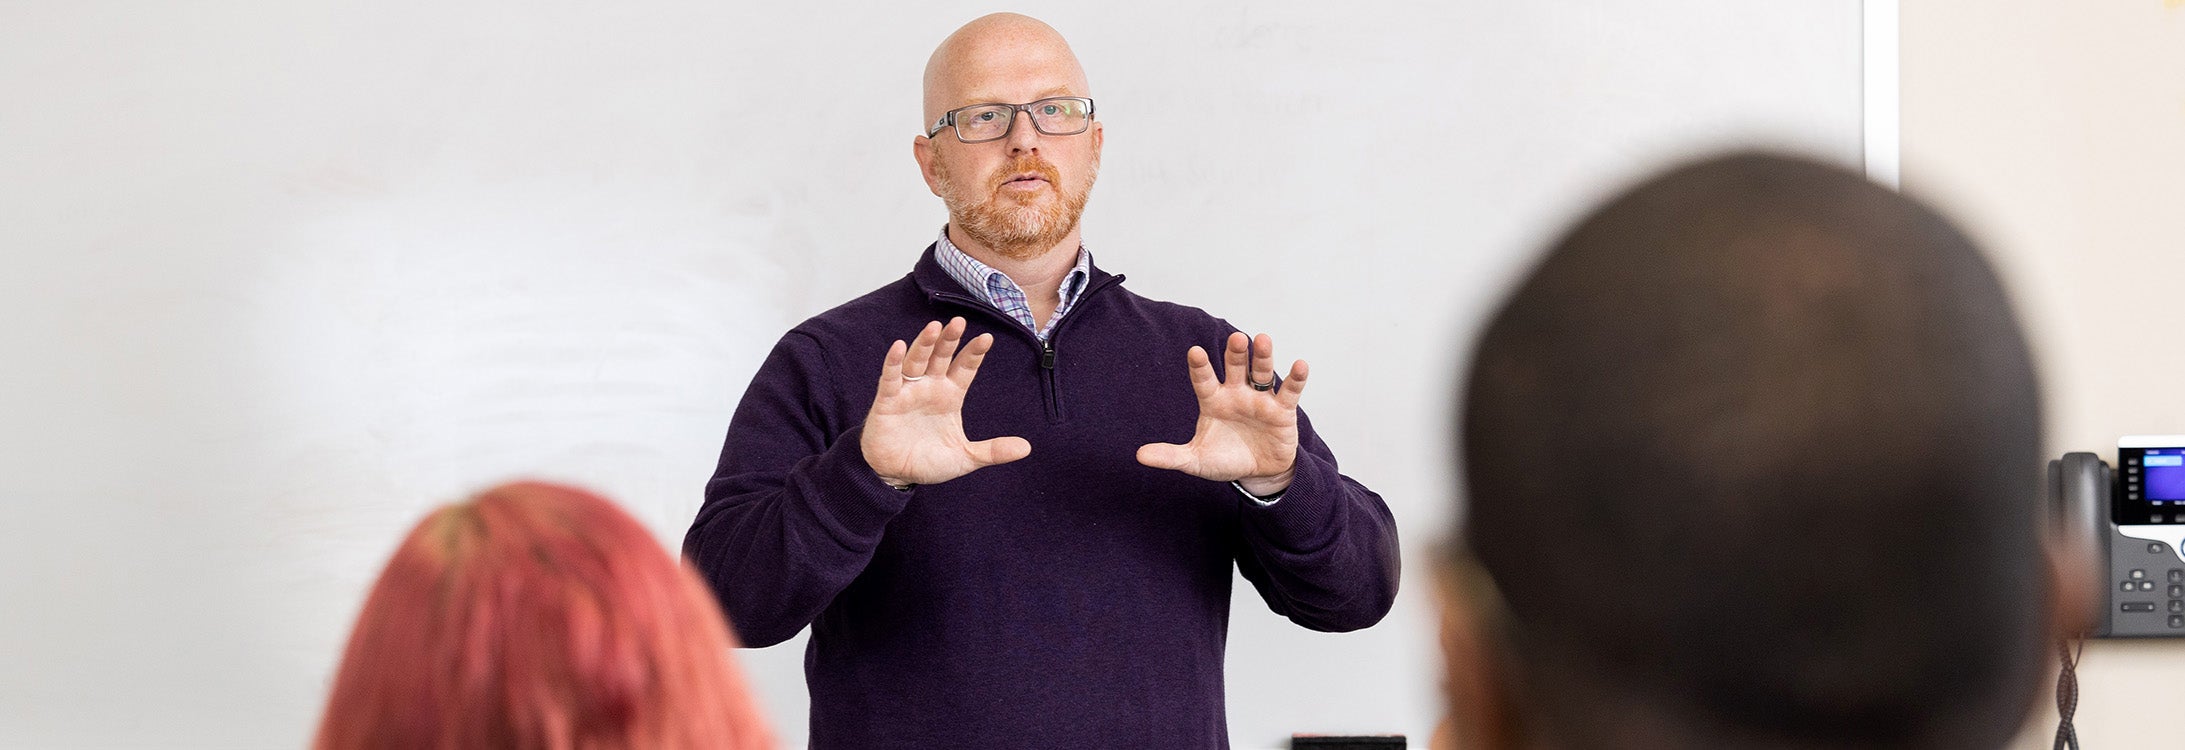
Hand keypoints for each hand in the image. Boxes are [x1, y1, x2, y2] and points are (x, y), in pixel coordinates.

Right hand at [860, 318, 1030, 487]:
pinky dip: (893, 362)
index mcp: (950, 395)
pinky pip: (890, 378)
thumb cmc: (928, 462)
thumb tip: (1027, 448)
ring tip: (935, 327)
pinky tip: (898, 347)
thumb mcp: (965, 457)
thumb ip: (993, 450)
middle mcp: (930, 388)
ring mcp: (908, 392)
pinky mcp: (887, 401)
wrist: (896, 475)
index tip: (987, 338)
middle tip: (960, 321)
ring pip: (917, 361)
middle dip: (950, 339)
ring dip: (924, 343)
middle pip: (941, 356)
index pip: (965, 368)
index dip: (974, 353)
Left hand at [1136, 332, 1307, 494]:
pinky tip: (1300, 364)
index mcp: (1213, 400)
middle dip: (1236, 353)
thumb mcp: (1196, 461)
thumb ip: (1171, 456)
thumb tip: (1139, 456)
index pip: (1204, 379)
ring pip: (1261, 373)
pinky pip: (1289, 391)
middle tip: (1236, 339)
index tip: (1194, 351)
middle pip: (1235, 367)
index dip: (1200, 366)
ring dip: (1263, 357)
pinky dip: (1295, 378)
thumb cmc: (1225, 460)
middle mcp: (1236, 393)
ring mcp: (1260, 399)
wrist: (1257, 474)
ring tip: (1263, 340)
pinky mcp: (1282, 410)